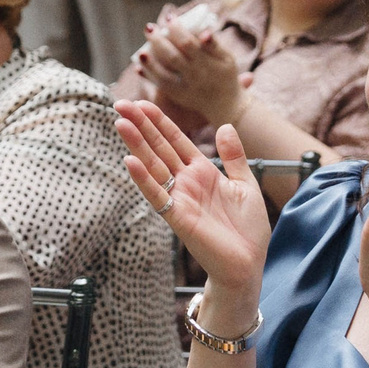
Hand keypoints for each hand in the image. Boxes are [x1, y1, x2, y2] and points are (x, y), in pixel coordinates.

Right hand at [117, 100, 271, 291]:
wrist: (248, 265)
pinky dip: (143, 179)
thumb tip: (225, 126)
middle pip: (159, 148)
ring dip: (137, 145)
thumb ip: (234, 157)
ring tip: (120, 123)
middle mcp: (186, 183)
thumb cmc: (247, 230)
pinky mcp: (178, 218)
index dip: (160, 121)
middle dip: (141, 126)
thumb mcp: (247, 185)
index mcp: (203, 172)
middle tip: (120, 103)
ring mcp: (180, 199)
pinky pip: (158, 195)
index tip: (142, 102)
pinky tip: (130, 161)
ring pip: (154, 167)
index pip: (176, 140)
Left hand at [134, 10, 244, 125]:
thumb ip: (215, 45)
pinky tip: (139, 66)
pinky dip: (149, 75)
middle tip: (149, 27)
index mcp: (208, 64)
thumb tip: (204, 32)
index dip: (177, 30)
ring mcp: (185, 88)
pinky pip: (160, 86)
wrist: (225, 104)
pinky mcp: (177, 96)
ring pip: (163, 74)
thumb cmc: (225, 75)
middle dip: (158, 41)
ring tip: (141, 50)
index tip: (169, 17)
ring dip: (150, 62)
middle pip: (172, 57)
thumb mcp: (227, 59)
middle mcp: (195, 77)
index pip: (188, 44)